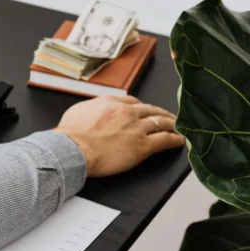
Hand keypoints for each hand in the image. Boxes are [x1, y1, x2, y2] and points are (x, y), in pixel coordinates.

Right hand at [54, 95, 185, 176]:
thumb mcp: (77, 112)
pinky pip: (165, 140)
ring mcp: (136, 128)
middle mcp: (126, 112)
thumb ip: (91, 109)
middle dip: (161, 113)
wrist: (72, 149)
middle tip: (168, 116)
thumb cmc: (70, 135)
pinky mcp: (142, 145)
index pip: (132, 101)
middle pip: (150, 110)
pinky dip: (175, 139)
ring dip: (172, 124)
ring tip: (178, 127)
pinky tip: (180, 140)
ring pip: (161, 122)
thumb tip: (92, 112)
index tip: (145, 110)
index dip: (141, 106)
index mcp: (110, 102)